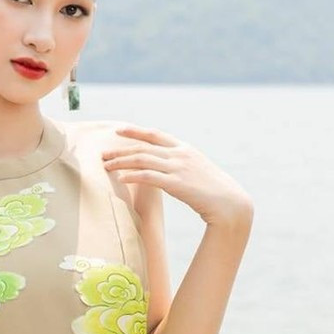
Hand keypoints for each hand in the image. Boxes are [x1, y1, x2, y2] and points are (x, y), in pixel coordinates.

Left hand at [101, 122, 253, 226]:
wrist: (230, 203)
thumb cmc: (213, 191)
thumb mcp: (196, 171)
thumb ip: (180, 165)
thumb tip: (163, 168)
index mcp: (185, 149)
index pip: (155, 134)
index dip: (136, 131)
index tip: (119, 130)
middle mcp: (180, 154)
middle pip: (143, 147)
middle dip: (121, 149)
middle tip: (103, 154)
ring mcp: (179, 168)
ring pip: (142, 159)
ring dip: (121, 162)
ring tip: (106, 166)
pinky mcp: (177, 183)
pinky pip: (149, 176)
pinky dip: (132, 176)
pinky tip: (121, 178)